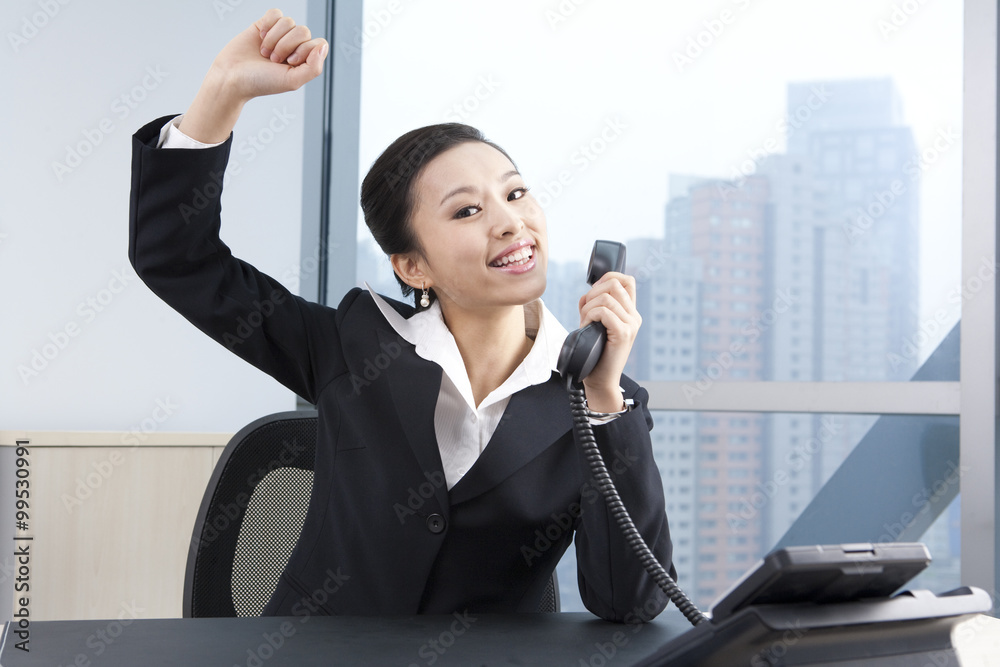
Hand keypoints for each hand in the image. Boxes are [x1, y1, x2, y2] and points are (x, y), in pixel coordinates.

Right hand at [179, 9, 327, 142]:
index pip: (318, 43)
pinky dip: (267, 25)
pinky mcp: (264, 25)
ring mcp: (279, 35)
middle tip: (272, 60)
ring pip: (288, 21)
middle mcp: (294, 47)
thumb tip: (323, 46)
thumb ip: (313, 67)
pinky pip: (276, 13)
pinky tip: (260, 37)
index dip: (304, 50)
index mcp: (305, 60)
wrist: (231, 77)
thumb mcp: (292, 81)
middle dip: (286, 45)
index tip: (290, 62)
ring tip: (264, 53)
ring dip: (274, 38)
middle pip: (303, 30)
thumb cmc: (261, 82)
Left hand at [577, 272, 641, 412]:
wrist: (600, 380)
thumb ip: (591, 307)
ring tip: (585, 322)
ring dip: (588, 307)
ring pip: (606, 297)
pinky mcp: (623, 333)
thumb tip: (586, 294)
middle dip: (593, 292)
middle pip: (615, 283)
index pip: (627, 280)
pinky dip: (590, 316)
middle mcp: (634, 317)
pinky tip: (587, 327)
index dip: (608, 277)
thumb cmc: (595, 354)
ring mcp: (631, 325)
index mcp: (630, 313)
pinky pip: (604, 312)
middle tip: (586, 310)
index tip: (593, 292)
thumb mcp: (593, 325)